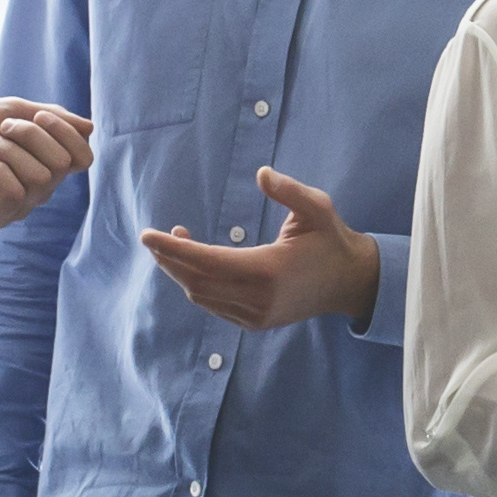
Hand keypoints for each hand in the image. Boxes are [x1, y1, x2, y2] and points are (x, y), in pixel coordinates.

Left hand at [0, 99, 95, 226]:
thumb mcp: (13, 111)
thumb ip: (52, 118)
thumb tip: (91, 128)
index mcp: (47, 161)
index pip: (82, 157)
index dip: (66, 133)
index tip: (37, 115)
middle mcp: (39, 187)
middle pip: (62, 164)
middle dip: (31, 137)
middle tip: (0, 129)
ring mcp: (20, 204)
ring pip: (40, 178)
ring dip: (9, 151)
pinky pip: (16, 193)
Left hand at [139, 168, 383, 330]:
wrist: (350, 283)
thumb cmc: (331, 240)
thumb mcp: (317, 208)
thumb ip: (289, 191)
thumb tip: (261, 173)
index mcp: (268, 270)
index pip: (205, 262)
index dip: (172, 249)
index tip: (147, 235)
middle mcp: (258, 299)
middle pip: (195, 282)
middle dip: (169, 260)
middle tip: (155, 238)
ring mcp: (256, 316)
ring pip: (202, 297)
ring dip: (182, 272)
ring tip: (176, 244)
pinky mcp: (255, 323)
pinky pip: (214, 306)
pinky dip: (197, 286)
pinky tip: (196, 265)